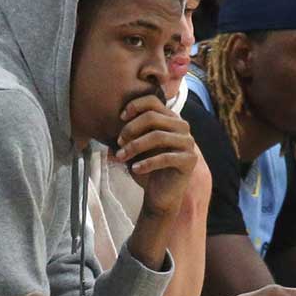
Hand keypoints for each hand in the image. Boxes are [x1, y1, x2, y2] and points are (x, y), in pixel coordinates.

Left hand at [112, 93, 197, 219]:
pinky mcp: (189, 160)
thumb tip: (106, 126)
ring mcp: (188, 142)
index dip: (134, 106)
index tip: (119, 118)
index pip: (153, 100)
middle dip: (130, 129)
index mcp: (169, 118)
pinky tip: (135, 169)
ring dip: (135, 146)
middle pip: (152, 117)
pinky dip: (147, 163)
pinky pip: (165, 157)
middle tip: (118, 143)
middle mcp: (182, 126)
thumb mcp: (134, 148)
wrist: (160, 194)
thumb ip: (125, 134)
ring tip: (121, 157)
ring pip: (158, 136)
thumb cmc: (147, 168)